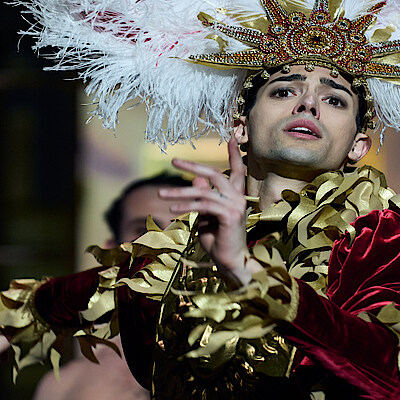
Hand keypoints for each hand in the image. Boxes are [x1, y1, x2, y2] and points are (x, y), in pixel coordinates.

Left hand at [161, 140, 262, 285]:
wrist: (230, 263)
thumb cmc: (218, 240)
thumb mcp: (207, 216)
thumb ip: (203, 198)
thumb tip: (195, 181)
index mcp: (235, 196)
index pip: (238, 170)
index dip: (233, 154)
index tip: (230, 136)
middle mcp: (238, 198)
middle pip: (215, 174)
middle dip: (193, 166)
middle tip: (173, 161)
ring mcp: (235, 206)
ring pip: (203, 192)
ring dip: (179, 192)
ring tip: (161, 194)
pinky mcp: (230, 216)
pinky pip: (203, 206)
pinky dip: (186, 206)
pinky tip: (172, 210)